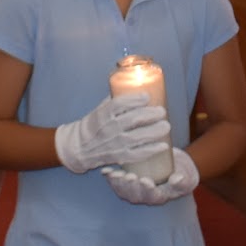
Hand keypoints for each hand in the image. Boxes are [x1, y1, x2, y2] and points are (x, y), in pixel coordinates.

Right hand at [54, 94, 170, 173]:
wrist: (79, 148)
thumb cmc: (93, 126)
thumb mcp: (99, 110)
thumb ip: (116, 100)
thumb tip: (136, 88)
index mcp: (102, 114)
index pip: (118, 105)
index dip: (133, 100)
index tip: (147, 96)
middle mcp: (108, 129)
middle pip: (131, 120)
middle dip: (149, 115)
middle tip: (162, 111)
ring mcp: (114, 144)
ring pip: (136, 138)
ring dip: (153, 132)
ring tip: (166, 126)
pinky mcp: (119, 157)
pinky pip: (136, 154)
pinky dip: (151, 150)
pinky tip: (163, 145)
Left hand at [104, 147, 200, 204]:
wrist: (176, 166)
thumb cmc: (183, 173)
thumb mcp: (188, 177)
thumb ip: (183, 181)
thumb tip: (175, 179)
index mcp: (159, 197)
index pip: (152, 196)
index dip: (148, 190)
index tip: (146, 181)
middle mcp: (145, 196)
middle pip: (135, 195)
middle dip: (130, 186)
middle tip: (129, 176)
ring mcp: (134, 189)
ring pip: (124, 190)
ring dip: (118, 183)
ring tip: (115, 174)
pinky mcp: (127, 180)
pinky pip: (117, 181)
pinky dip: (110, 177)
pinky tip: (105, 171)